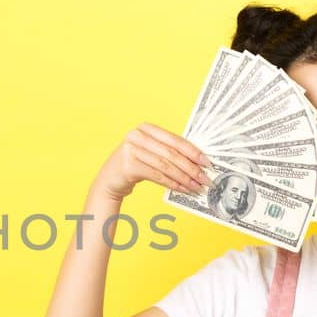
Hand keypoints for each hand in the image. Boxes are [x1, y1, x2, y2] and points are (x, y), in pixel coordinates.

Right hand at [92, 122, 209, 201]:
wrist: (109, 180)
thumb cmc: (134, 166)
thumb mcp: (150, 154)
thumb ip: (169, 152)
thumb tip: (198, 161)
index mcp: (147, 128)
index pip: (175, 139)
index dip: (193, 151)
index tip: (207, 162)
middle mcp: (137, 135)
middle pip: (172, 153)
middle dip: (191, 168)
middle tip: (204, 178)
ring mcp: (131, 149)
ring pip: (165, 165)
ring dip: (184, 178)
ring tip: (195, 186)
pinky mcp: (128, 165)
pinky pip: (156, 175)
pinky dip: (172, 183)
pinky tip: (181, 189)